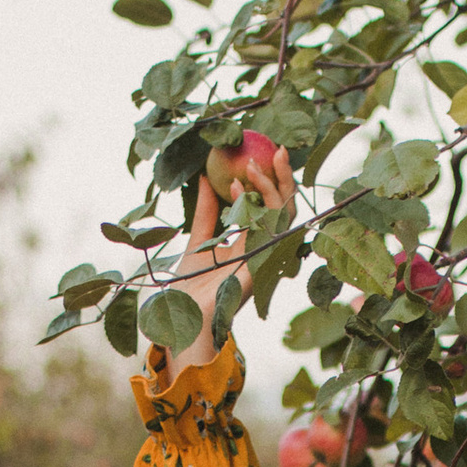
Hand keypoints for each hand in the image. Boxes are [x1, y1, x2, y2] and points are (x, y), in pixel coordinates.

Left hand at [164, 141, 297, 334]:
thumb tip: (203, 177)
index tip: (253, 155)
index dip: (269, 181)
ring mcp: (263, 257)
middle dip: (284, 177)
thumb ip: (206, 213)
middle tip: (277, 147)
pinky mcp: (258, 263)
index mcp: (251, 247)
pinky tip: (236, 184)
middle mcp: (262, 250)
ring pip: (283, 214)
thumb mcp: (197, 242)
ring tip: (253, 160)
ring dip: (272, 183)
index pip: (270, 208)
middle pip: (285, 208)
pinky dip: (256, 203)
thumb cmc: (188, 290)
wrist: (182, 320)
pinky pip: (267, 227)